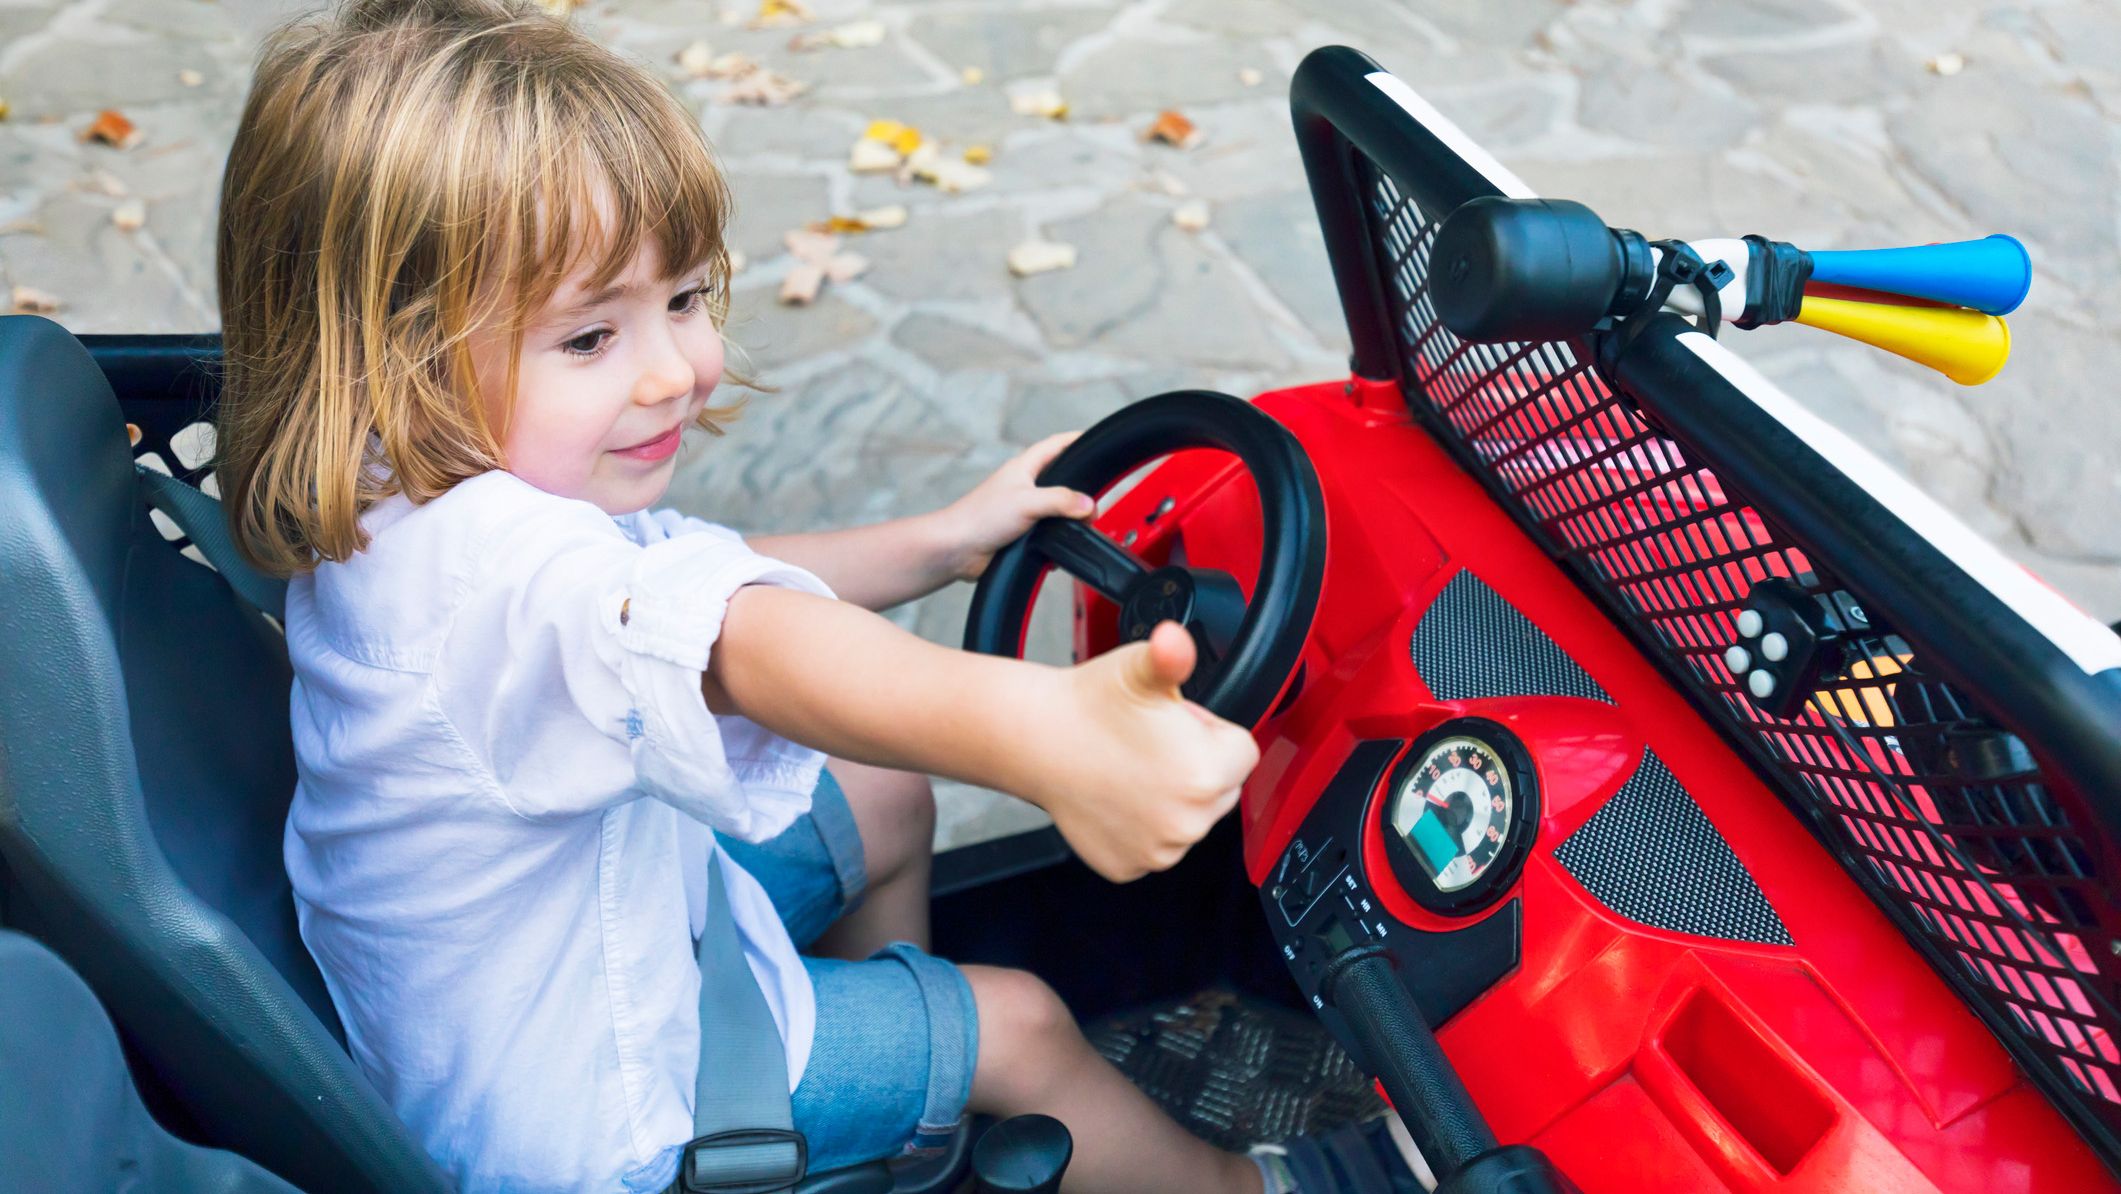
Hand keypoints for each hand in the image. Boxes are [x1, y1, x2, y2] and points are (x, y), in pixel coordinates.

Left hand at [937, 432, 1095, 581]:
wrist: (957, 549)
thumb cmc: (980, 517)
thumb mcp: (1027, 502)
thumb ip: (1061, 500)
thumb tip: (1087, 504)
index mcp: (1024, 468)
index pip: (1055, 445)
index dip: (1074, 440)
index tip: (1093, 439)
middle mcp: (1024, 487)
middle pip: (1060, 480)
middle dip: (1078, 489)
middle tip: (1095, 497)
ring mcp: (1022, 511)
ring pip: (1056, 510)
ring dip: (1067, 520)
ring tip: (1081, 526)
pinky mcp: (1020, 534)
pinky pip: (1047, 534)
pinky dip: (1056, 541)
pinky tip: (1059, 549)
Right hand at [1023, 623, 1260, 881]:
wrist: (1035, 738)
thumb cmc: (1088, 705)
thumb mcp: (1139, 668)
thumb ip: (1173, 655)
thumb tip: (1175, 639)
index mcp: (1207, 773)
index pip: (1241, 751)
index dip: (1209, 731)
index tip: (1175, 723)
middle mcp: (1188, 822)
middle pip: (1220, 789)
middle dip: (1195, 766)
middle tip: (1151, 743)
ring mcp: (1159, 850)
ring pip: (1187, 819)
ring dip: (1170, 798)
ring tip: (1130, 767)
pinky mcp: (1130, 866)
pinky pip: (1153, 844)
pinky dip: (1140, 826)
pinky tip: (1116, 797)